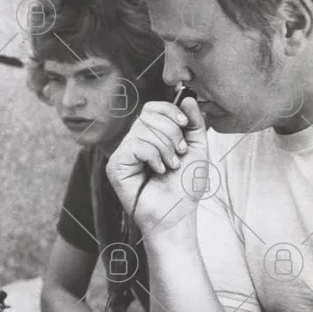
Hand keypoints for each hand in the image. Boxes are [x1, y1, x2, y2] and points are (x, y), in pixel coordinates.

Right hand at [106, 97, 207, 231]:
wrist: (177, 214)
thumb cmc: (185, 187)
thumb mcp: (197, 148)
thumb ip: (194, 122)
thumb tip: (186, 97)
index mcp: (150, 136)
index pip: (152, 107)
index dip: (169, 110)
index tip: (184, 125)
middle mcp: (134, 142)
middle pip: (148, 115)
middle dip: (171, 133)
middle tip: (178, 155)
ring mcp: (123, 154)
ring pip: (143, 130)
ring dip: (165, 148)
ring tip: (169, 166)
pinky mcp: (115, 166)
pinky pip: (135, 145)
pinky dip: (152, 157)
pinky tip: (156, 171)